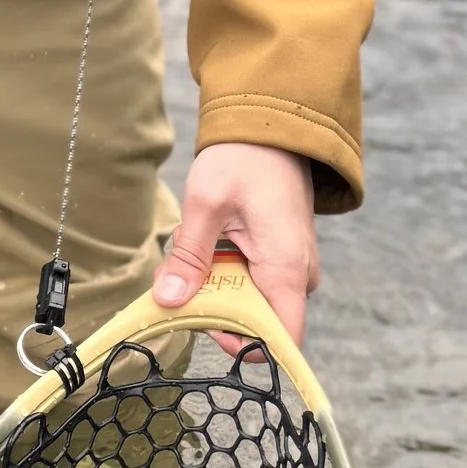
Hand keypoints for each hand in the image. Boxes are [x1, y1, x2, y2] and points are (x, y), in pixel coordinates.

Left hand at [153, 142, 319, 342]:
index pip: (281, 339)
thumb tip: (168, 300)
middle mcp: (297, 274)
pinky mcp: (281, 256)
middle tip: (178, 280)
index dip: (242, 345)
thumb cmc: (245, 156)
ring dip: (214, 288)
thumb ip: (189, 256)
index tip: (204, 322)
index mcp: (286, 268)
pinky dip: (224, 273)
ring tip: (190, 253)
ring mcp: (292, 266)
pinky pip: (254, 282)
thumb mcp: (207, 204)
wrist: (272, 122)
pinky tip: (206, 246)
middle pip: (259, 324)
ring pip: (252, 302)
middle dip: (213, 308)